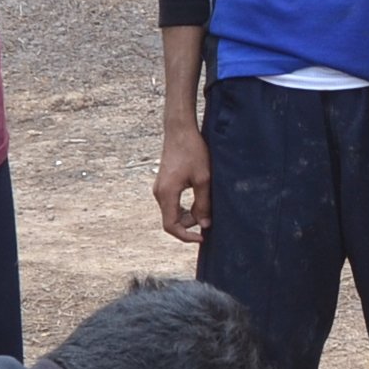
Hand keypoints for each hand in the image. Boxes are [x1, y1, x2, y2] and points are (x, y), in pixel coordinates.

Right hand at [154, 128, 211, 243]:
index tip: (201, 238)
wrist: (180, 130)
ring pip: (172, 212)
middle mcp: (159, 193)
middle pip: (171, 220)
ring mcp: (159, 188)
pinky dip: (184, 207)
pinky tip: (198, 199)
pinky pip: (172, 203)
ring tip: (206, 207)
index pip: (171, 226)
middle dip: (189, 225)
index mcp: (167, 194)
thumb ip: (203, 204)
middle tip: (208, 219)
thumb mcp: (203, 179)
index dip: (186, 236)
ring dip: (188, 215)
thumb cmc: (193, 151)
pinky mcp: (163, 183)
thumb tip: (204, 225)